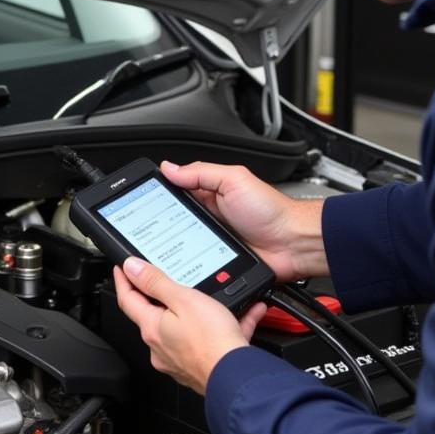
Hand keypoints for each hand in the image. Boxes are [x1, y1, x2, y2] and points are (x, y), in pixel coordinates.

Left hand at [113, 259, 268, 393]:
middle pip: (153, 314)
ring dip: (199, 311)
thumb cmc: (211, 341)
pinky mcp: (198, 366)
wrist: (237, 377)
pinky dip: (222, 326)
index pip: (128, 300)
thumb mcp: (183, 299)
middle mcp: (160, 346)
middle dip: (160, 297)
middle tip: (166, 279)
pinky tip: (244, 315)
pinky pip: (208, 340)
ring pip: (183, 327)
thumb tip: (132, 268)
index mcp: (152, 328)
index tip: (122, 269)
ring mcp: (178, 359)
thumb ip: (157, 283)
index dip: (123, 281)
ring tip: (215, 296)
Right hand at [159, 160, 329, 280]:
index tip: (141, 199)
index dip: (159, 195)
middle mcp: (208, 218)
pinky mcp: (216, 262)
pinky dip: (187, 265)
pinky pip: (195, 263)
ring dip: (172, 247)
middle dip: (160, 226)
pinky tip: (180, 265)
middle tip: (146, 229)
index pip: (175, 192)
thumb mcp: (234, 180)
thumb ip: (201, 173)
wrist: (294, 243)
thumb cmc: (272, 210)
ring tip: (158, 249)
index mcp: (209, 194)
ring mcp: (211, 242)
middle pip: (173, 221)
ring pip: (181, 245)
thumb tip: (169, 168)